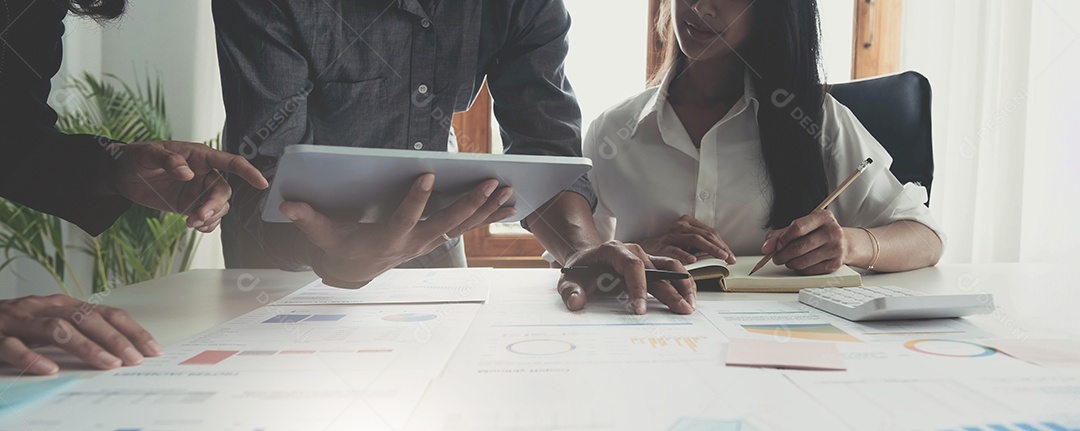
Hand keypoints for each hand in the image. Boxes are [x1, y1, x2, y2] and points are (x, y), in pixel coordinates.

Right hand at [0, 295, 161, 374]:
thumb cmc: (16, 325)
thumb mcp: (52, 324)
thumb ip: (79, 334)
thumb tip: (120, 352)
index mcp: (63, 305)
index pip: (105, 314)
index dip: (131, 330)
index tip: (152, 349)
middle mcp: (44, 308)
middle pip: (86, 319)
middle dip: (114, 339)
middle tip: (134, 359)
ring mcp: (19, 321)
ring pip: (56, 329)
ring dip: (85, 346)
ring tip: (107, 364)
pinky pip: (14, 347)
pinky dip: (33, 358)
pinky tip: (50, 369)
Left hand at [112, 141, 269, 232]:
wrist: (121, 175)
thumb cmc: (136, 157)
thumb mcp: (148, 153)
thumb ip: (169, 160)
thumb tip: (187, 174)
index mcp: (199, 156)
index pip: (230, 162)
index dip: (248, 172)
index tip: (261, 183)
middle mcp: (204, 174)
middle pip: (224, 191)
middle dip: (215, 205)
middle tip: (197, 216)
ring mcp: (198, 191)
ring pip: (219, 207)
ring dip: (210, 217)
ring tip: (191, 222)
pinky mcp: (190, 206)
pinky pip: (208, 218)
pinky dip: (206, 226)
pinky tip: (195, 226)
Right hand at [281, 173, 515, 285]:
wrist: (354, 271)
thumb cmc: (339, 247)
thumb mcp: (322, 235)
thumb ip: (307, 218)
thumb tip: (286, 204)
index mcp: (386, 239)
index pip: (404, 219)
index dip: (416, 200)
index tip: (428, 175)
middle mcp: (412, 243)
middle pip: (445, 224)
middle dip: (469, 204)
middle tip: (489, 184)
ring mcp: (427, 243)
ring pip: (461, 226)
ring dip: (486, 210)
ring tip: (508, 192)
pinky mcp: (435, 239)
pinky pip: (465, 228)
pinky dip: (486, 216)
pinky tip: (507, 206)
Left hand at [557, 241, 694, 314]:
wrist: (586, 260)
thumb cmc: (581, 271)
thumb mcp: (569, 280)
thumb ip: (570, 291)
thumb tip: (576, 302)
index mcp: (613, 251)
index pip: (632, 266)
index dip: (638, 287)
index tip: (639, 310)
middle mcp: (633, 251)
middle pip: (656, 269)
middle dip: (670, 291)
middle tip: (681, 310)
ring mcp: (645, 257)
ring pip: (671, 266)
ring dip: (683, 285)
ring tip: (690, 305)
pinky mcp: (651, 265)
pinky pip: (672, 271)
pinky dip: (682, 284)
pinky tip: (688, 299)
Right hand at [639, 215, 734, 263]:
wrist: (646, 249)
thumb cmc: (669, 246)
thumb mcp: (687, 242)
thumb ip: (701, 246)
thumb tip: (721, 255)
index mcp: (688, 223)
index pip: (710, 232)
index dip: (723, 244)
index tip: (731, 256)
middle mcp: (681, 226)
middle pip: (705, 235)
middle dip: (720, 247)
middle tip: (728, 258)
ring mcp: (672, 235)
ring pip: (695, 239)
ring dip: (710, 249)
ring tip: (719, 257)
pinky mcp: (663, 246)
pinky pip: (676, 249)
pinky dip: (685, 254)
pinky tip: (693, 260)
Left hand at [762, 209, 846, 274]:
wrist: (843, 242)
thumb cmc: (817, 233)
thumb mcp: (802, 226)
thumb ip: (781, 234)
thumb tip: (766, 248)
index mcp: (823, 217)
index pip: (798, 228)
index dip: (782, 239)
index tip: (775, 245)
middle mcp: (832, 231)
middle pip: (799, 247)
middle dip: (782, 255)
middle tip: (777, 257)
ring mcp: (836, 248)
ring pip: (803, 261)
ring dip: (790, 263)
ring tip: (788, 260)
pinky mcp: (835, 263)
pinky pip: (810, 270)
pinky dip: (800, 269)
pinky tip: (801, 264)